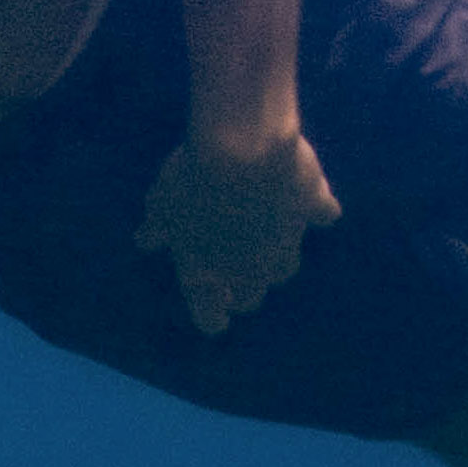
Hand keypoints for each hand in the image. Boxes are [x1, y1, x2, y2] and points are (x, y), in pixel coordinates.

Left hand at [141, 123, 338, 334]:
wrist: (243, 150)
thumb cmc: (191, 181)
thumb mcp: (161, 203)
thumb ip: (157, 227)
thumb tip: (146, 241)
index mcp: (207, 275)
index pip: (210, 316)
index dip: (211, 315)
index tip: (215, 312)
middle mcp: (251, 269)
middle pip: (251, 296)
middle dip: (243, 287)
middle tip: (235, 269)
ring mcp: (286, 242)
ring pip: (285, 266)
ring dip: (274, 256)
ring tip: (266, 235)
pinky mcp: (313, 208)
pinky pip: (321, 214)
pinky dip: (317, 209)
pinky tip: (314, 200)